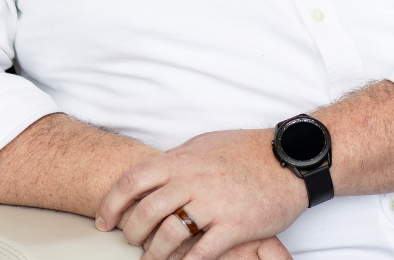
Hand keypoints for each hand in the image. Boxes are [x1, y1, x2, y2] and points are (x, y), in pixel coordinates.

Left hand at [95, 129, 306, 259]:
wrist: (289, 160)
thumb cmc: (247, 150)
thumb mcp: (205, 144)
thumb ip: (177, 160)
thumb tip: (154, 172)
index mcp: (182, 160)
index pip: (133, 181)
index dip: (112, 204)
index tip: (104, 221)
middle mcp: (193, 181)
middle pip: (146, 212)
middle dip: (131, 232)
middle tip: (129, 241)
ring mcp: (214, 204)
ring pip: (169, 235)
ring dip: (154, 253)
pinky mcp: (235, 225)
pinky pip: (202, 252)